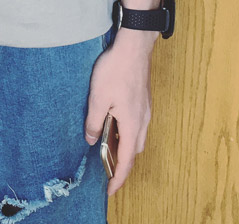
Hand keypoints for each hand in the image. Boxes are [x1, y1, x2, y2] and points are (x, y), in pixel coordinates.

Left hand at [84, 28, 155, 195]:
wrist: (133, 47)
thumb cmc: (116, 71)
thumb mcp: (97, 98)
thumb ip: (94, 122)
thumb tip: (92, 140)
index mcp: (132, 125)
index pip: (126, 161)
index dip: (118, 178)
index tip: (110, 191)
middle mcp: (143, 121)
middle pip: (134, 152)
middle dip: (121, 165)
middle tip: (106, 170)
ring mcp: (146, 110)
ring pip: (137, 138)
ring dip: (124, 147)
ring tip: (108, 148)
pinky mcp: (144, 100)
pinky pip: (137, 124)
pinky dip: (127, 132)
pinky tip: (114, 124)